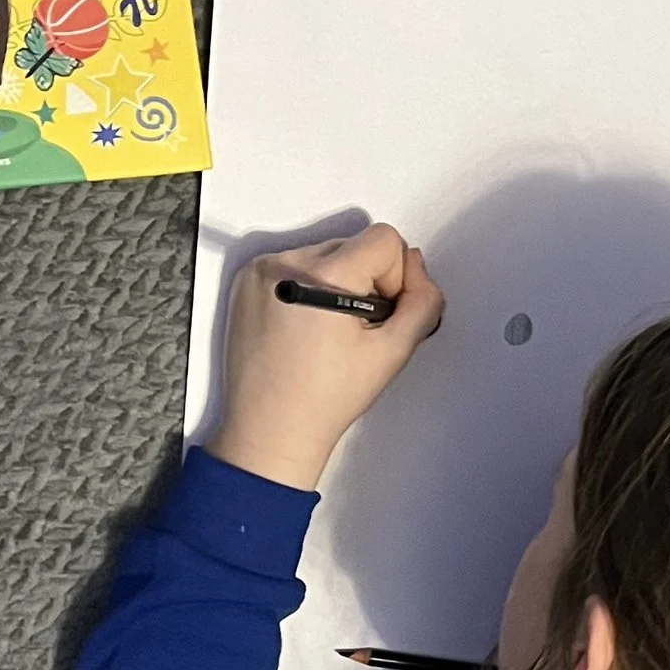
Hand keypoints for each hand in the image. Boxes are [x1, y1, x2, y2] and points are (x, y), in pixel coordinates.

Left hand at [204, 225, 442, 492]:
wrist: (270, 429)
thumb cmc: (323, 401)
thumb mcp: (393, 352)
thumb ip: (422, 301)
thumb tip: (418, 268)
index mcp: (322, 277)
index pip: (384, 240)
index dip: (395, 278)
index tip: (378, 314)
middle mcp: (285, 265)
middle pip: (353, 245)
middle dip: (365, 281)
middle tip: (353, 330)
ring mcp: (260, 271)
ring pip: (325, 254)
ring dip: (336, 284)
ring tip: (326, 332)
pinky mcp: (247, 281)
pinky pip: (294, 266)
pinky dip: (307, 289)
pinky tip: (304, 328)